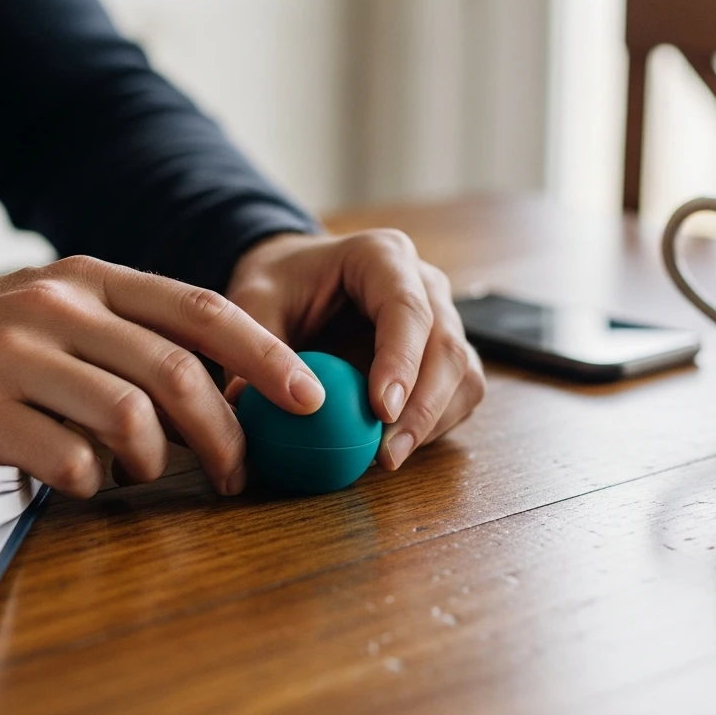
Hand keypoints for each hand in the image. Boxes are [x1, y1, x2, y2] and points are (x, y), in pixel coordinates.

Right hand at [0, 257, 326, 497]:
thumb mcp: (61, 312)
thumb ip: (132, 336)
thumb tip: (218, 391)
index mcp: (92, 278)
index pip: (200, 310)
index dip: (264, 353)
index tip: (307, 394)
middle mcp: (59, 305)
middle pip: (176, 371)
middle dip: (226, 432)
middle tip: (241, 473)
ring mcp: (15, 353)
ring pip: (129, 416)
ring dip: (157, 461)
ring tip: (146, 474)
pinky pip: (68, 458)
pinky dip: (94, 481)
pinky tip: (85, 480)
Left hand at [225, 230, 485, 469]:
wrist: (295, 280)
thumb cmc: (278, 286)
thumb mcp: (252, 303)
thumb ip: (255, 348)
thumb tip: (260, 401)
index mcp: (382, 256)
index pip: (407, 308)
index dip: (401, 361)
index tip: (381, 411)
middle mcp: (424, 284)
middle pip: (446, 345)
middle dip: (423, 406)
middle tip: (387, 455)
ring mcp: (441, 318)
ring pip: (463, 373)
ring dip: (433, 422)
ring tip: (389, 458)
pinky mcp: (443, 355)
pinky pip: (458, 393)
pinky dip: (435, 425)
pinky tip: (395, 447)